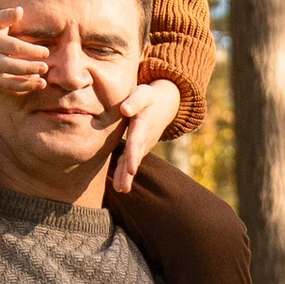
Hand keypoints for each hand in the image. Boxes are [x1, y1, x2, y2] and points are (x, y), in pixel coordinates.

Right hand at [0, 7, 54, 97]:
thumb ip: (6, 16)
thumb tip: (20, 10)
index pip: (14, 47)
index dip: (30, 50)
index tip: (46, 52)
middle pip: (11, 66)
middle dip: (29, 68)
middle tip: (45, 67)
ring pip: (8, 82)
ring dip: (26, 84)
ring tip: (43, 83)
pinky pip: (6, 88)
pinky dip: (20, 89)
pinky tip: (34, 84)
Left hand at [108, 76, 183, 195]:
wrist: (165, 104)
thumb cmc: (149, 96)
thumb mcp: (143, 93)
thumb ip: (134, 100)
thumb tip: (124, 110)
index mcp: (143, 124)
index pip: (137, 141)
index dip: (133, 156)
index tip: (131, 170)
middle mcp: (145, 138)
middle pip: (135, 156)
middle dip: (128, 172)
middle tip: (123, 188)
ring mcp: (143, 144)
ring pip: (133, 161)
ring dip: (126, 177)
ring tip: (121, 190)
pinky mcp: (139, 147)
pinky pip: (130, 160)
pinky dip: (125, 173)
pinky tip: (119, 186)